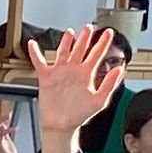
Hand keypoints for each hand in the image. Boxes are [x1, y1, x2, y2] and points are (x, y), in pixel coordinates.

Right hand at [33, 26, 122, 152]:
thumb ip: (109, 85)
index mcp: (87, 75)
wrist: (61, 125)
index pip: (97, 55)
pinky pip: (40, 62)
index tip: (109, 33)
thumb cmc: (80, 115)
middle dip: (85, 38)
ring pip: (63, 52)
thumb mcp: (99, 101)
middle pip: (80, 49)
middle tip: (90, 27)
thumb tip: (119, 70)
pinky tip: (32, 44)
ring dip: (66, 42)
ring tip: (69, 32)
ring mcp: (60, 72)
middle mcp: (74, 71)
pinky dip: (35, 53)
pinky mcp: (47, 77)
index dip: (103, 43)